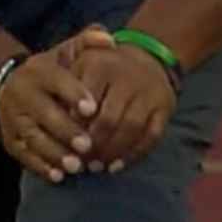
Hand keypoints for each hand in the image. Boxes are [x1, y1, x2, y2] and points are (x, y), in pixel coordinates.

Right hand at [0, 39, 100, 183]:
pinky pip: (24, 155)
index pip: (56, 81)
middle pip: (43, 114)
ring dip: (54, 153)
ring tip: (76, 166)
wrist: (7, 86)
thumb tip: (108, 38)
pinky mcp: (10, 140)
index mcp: (39, 72)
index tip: (92, 108)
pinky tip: (58, 176)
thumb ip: (87, 43)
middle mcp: (22, 94)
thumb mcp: (64, 53)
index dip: (73, 94)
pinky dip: (40, 167)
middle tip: (88, 145)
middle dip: (65, 131)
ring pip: (33, 138)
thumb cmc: (49, 72)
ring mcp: (14, 119)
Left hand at [67, 34, 178, 171]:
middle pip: (108, 119)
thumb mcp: (80, 63)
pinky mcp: (164, 106)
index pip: (84, 101)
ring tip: (96, 166)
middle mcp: (127, 76)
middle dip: (93, 145)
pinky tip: (117, 165)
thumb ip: (66, 87)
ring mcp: (148, 92)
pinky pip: (151, 136)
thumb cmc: (103, 67)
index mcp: (100, 64)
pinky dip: (134, 154)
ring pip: (130, 129)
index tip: (65, 142)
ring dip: (112, 152)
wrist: (146, 56)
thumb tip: (56, 121)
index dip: (74, 126)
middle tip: (80, 161)